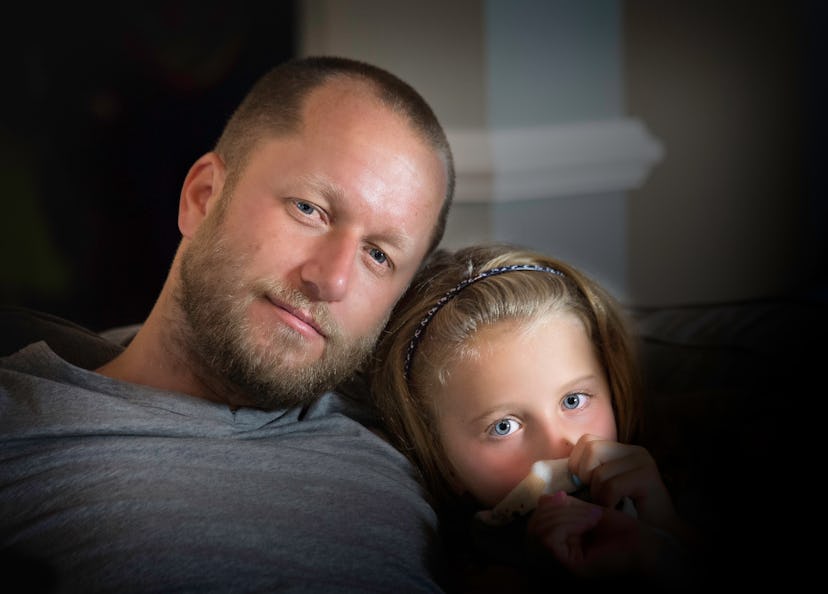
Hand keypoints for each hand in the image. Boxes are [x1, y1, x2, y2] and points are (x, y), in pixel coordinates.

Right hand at [527, 491, 655, 577]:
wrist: (644, 544)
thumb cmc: (621, 529)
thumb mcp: (587, 512)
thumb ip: (565, 507)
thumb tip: (544, 498)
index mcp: (562, 544)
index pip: (535, 523)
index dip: (546, 506)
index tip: (564, 497)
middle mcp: (560, 556)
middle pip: (535, 527)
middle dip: (556, 510)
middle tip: (584, 509)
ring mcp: (565, 564)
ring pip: (542, 532)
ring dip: (565, 516)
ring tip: (591, 517)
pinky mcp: (573, 567)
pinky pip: (552, 539)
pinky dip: (567, 524)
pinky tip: (588, 524)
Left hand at [567, 435, 684, 537]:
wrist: (660, 538)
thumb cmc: (624, 516)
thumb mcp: (599, 489)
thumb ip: (581, 476)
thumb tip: (544, 472)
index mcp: (621, 450)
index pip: (586, 441)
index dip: (577, 464)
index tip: (584, 485)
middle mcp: (633, 451)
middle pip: (591, 448)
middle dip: (585, 476)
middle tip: (596, 495)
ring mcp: (642, 462)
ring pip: (599, 472)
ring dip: (598, 495)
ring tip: (610, 505)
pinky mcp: (648, 477)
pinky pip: (611, 486)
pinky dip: (608, 503)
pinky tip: (618, 511)